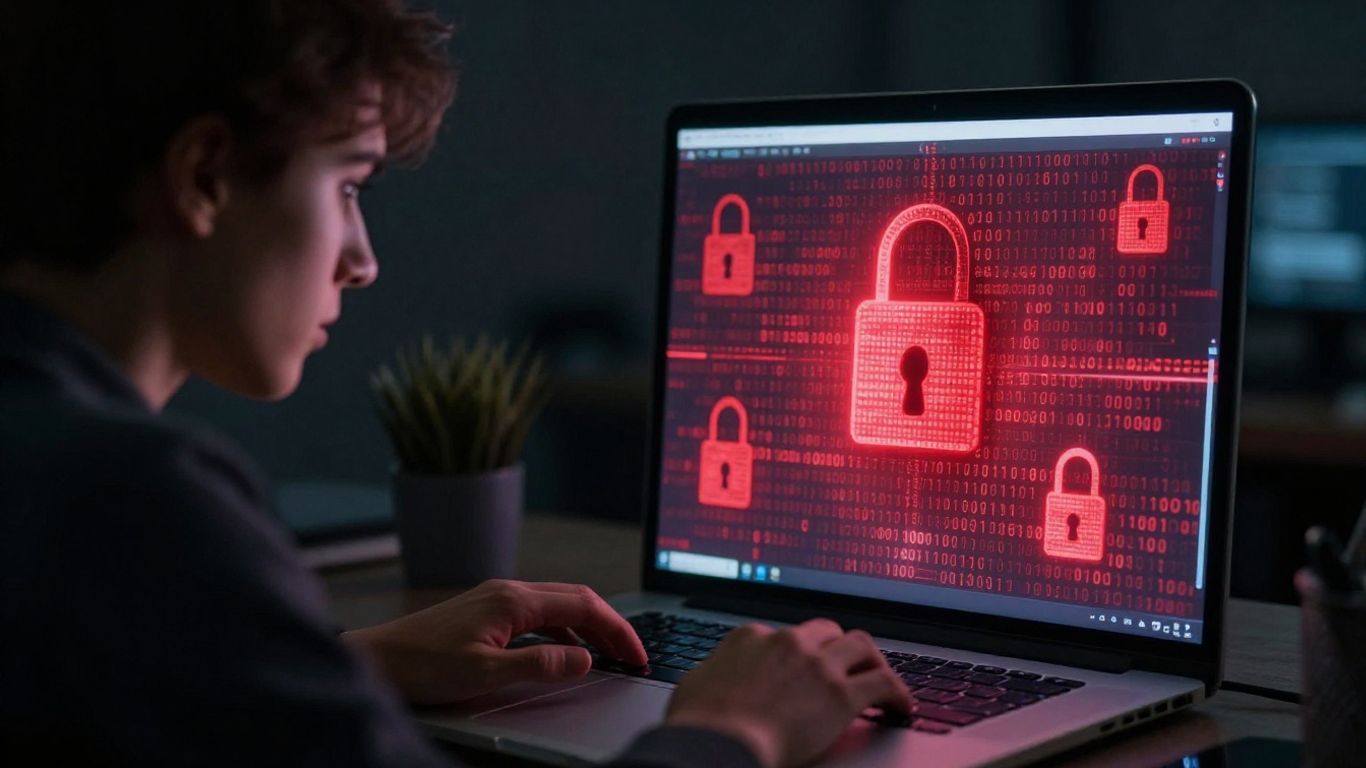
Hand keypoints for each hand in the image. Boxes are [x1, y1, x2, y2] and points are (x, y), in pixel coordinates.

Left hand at [343, 579, 646, 704]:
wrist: (377, 659)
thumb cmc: (422, 665)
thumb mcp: (485, 673)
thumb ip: (539, 665)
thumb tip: (585, 660)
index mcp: (513, 600)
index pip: (583, 606)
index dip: (616, 630)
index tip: (636, 654)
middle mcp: (509, 591)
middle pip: (576, 599)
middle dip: (611, 625)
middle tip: (633, 654)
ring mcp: (497, 598)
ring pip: (559, 605)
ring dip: (589, 628)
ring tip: (608, 655)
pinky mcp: (487, 611)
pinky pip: (540, 614)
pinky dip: (564, 632)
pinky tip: (565, 653)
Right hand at [664, 619, 911, 767]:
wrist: (716, 745)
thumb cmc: (698, 725)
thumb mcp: (696, 684)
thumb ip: (716, 672)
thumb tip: (714, 678)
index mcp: (750, 638)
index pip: (784, 636)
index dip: (796, 655)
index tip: (802, 670)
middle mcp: (787, 642)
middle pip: (827, 632)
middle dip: (838, 649)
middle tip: (846, 670)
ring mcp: (816, 665)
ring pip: (860, 645)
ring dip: (872, 662)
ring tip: (880, 681)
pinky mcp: (840, 695)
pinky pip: (883, 683)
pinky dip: (897, 693)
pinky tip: (901, 707)